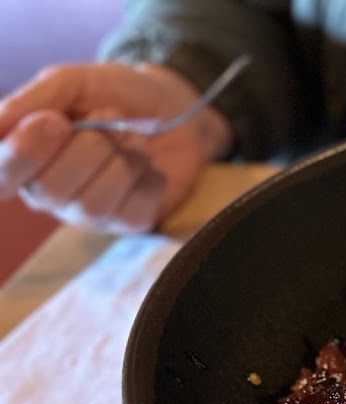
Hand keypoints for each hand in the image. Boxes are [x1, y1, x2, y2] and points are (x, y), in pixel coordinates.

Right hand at [0, 62, 233, 233]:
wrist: (173, 106)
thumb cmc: (114, 93)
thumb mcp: (71, 82)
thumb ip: (32, 101)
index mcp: (23, 155)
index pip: (2, 175)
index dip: (23, 154)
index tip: (54, 121)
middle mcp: (48, 191)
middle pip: (50, 190)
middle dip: (89, 147)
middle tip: (110, 116)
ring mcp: (87, 213)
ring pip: (92, 206)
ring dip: (122, 162)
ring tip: (135, 137)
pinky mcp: (126, 223)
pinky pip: (131, 215)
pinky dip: (148, 183)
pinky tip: (149, 166)